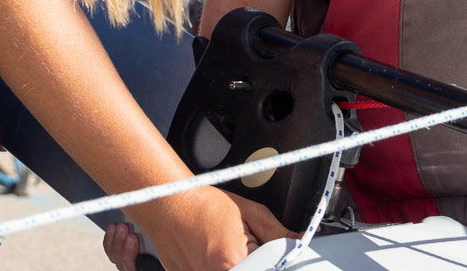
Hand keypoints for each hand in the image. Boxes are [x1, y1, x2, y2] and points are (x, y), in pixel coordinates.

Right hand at [106, 188, 291, 270]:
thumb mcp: (249, 213)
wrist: (167, 203)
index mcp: (233, 264)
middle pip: (250, 270)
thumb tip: (298, 241)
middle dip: (253, 260)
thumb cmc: (202, 204)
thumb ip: (276, 233)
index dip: (271, 261)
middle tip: (241, 243)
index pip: (268, 268)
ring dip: (235, 261)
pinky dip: (214, 264)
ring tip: (223, 246)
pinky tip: (210, 251)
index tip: (265, 248)